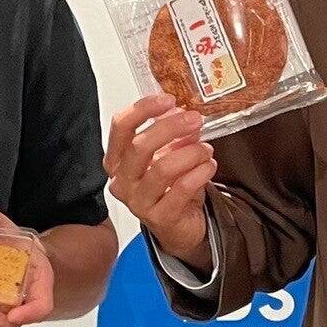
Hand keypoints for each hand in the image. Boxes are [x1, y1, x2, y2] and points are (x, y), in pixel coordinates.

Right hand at [106, 95, 217, 271]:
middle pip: (140, 146)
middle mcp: (122, 181)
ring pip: (162, 168)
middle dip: (171, 128)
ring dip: (190, 153)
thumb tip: (184, 113)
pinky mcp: (160, 217)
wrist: (179, 227)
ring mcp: (138, 202)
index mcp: (117, 161)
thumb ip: (173, 135)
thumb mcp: (168, 155)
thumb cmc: (170, 188)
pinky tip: (209, 166)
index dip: (143, 109)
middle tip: (195, 120)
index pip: (121, 127)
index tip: (168, 100)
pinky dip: (199, 173)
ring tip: (206, 150)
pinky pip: (182, 189)